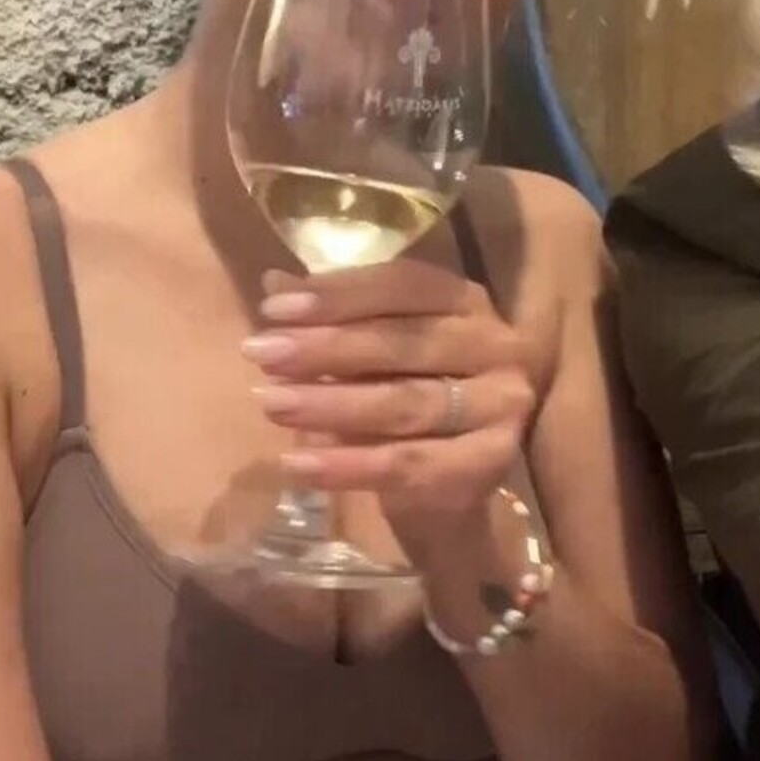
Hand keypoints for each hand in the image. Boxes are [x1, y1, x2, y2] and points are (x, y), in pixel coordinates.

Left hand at [244, 259, 534, 559]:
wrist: (454, 475)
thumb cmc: (409, 390)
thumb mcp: (372, 347)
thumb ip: (332, 316)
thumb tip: (273, 285)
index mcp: (464, 300)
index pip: (403, 285)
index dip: (338, 295)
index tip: (272, 310)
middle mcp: (494, 345)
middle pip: (405, 342)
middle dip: (326, 348)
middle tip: (260, 354)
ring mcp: (499, 406)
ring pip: (407, 403)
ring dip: (332, 405)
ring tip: (270, 404)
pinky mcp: (489, 462)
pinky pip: (410, 464)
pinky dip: (349, 467)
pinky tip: (297, 463)